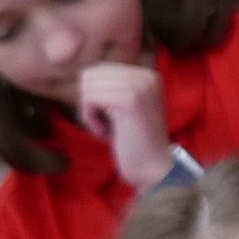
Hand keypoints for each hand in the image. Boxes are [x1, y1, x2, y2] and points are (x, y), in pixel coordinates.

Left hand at [78, 62, 176, 191]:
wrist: (154, 170)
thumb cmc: (134, 144)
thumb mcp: (124, 107)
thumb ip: (110, 87)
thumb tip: (83, 74)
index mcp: (146, 74)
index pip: (100, 69)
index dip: (95, 96)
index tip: (111, 118)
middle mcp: (145, 74)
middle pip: (91, 74)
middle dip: (90, 102)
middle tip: (107, 125)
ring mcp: (139, 85)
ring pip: (88, 86)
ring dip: (90, 112)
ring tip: (108, 129)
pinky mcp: (129, 99)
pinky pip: (89, 99)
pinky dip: (90, 119)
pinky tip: (106, 134)